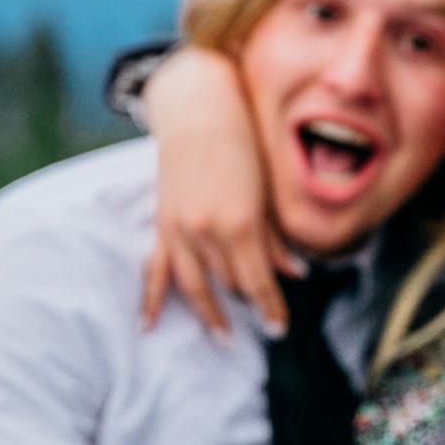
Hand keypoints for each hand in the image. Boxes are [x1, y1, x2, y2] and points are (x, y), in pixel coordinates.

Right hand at [139, 46, 302, 335]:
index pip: (258, 281)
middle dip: (249, 305)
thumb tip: (296, 273)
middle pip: (230, 283)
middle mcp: (208, 230)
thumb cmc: (244, 143)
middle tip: (265, 326)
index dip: (271, 308)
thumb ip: (277, 236)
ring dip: (210, 312)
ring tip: (223, 335)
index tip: (281, 327)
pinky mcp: (163, 223)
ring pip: (196, 284)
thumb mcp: (268, 190)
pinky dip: (152, 299)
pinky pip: (156, 269)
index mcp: (241, 222)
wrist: (199, 109)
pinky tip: (148, 325)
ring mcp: (181, 228)